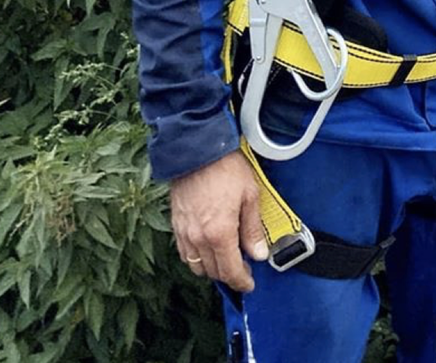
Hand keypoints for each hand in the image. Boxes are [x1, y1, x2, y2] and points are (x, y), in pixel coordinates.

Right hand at [169, 151, 267, 292]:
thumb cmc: (226, 169)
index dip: (241, 281)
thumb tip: (259, 253)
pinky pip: (184, 253)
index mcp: (219, 233)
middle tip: (242, 269)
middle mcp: (198, 239)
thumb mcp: (250, 196)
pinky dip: (196, 258)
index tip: (249, 284)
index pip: (230, 270)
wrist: (198, 150)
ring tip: (226, 259)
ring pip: (196, 266)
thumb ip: (253, 229)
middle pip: (213, 272)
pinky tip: (207, 249)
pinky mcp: (176, 225)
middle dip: (229, 275)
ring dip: (212, 268)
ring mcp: (184, 233)